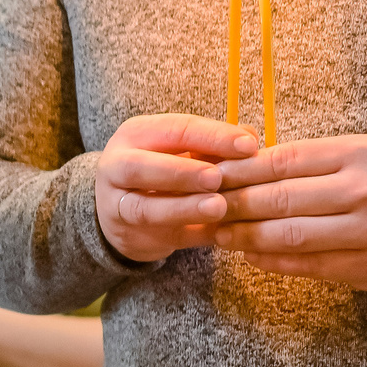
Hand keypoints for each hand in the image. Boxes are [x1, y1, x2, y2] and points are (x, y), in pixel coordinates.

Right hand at [95, 114, 262, 262]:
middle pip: (141, 167)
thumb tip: (249, 136)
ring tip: (218, 207)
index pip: (174, 129)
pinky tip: (219, 233)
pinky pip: (159, 236)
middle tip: (217, 177)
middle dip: (182, 172)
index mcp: (135, 134)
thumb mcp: (181, 148)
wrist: (122, 207)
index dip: (212, 136)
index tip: (249, 146)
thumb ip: (212, 143)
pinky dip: (190, 234)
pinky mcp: (129, 235)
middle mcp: (116, 167)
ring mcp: (116, 205)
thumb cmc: (161, 167)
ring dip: (182, 208)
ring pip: (144, 207)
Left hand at [212, 134, 366, 290]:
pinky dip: (271, 261)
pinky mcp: (365, 267)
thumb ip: (309, 159)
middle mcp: (361, 191)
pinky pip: (305, 264)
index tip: (208, 176)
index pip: (281, 161)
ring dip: (244, 237)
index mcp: (356, 154)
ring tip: (219, 235)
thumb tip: (242, 164)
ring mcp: (365, 231)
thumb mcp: (360, 154)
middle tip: (203, 209)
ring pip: (287, 235)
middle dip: (233, 205)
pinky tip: (250, 255)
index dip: (238, 171)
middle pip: (279, 199)